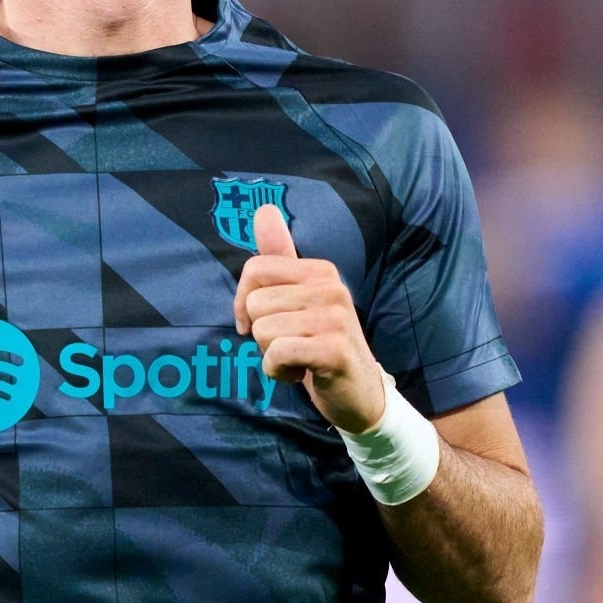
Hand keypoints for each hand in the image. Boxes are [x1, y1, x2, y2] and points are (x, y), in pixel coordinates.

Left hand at [234, 205, 386, 432]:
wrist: (358, 393)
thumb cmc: (320, 345)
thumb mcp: (299, 299)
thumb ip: (280, 257)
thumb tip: (264, 210)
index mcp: (320, 270)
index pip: (255, 269)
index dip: (244, 303)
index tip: (258, 323)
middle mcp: (331, 287)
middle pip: (256, 303)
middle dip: (262, 334)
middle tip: (290, 344)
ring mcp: (336, 317)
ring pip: (263, 330)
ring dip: (271, 355)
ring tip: (298, 359)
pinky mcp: (334, 349)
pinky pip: (278, 353)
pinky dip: (278, 371)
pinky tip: (300, 374)